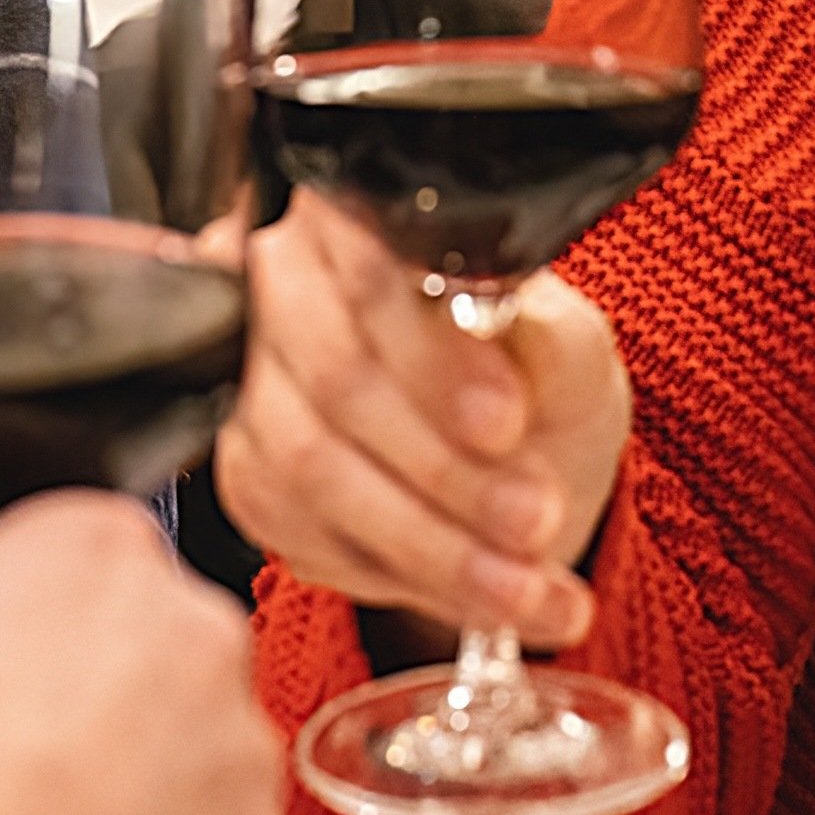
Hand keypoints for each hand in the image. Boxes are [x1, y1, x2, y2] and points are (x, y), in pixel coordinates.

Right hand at [214, 204, 623, 643]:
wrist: (518, 454)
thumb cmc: (533, 373)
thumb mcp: (567, 346)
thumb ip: (542, 336)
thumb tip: (505, 327)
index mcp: (354, 219)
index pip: (370, 272)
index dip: (434, 357)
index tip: (509, 424)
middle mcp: (278, 286)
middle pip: (334, 379)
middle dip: (444, 469)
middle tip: (535, 521)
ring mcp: (250, 385)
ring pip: (310, 468)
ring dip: (432, 543)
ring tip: (527, 585)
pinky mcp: (247, 475)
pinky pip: (302, 535)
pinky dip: (404, 578)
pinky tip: (481, 596)